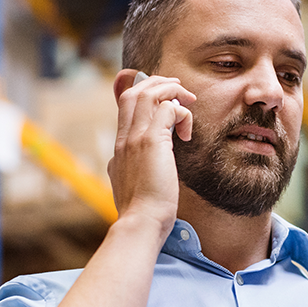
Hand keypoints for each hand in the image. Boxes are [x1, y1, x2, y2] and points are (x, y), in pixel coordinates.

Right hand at [108, 69, 194, 232]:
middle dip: (157, 83)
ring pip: (148, 94)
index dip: (142, 92)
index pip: (124, 105)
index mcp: (119, 148)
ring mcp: (135, 138)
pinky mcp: (151, 142)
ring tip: (188, 99)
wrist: (140, 223)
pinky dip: (182, 113)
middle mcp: (124, 138)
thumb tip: (135, 163)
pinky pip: (168, 109)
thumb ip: (131, 168)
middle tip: (178, 89)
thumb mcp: (131, 185)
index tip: (162, 97)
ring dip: (171, 91)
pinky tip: (188, 133)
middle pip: (133, 92)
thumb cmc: (142, 211)